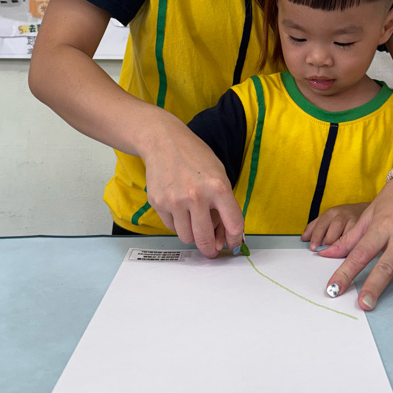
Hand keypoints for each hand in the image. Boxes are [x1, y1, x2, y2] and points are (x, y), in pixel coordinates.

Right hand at [142, 122, 244, 258]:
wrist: (164, 142)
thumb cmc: (195, 157)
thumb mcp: (219, 175)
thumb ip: (224, 204)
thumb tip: (222, 236)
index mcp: (218, 187)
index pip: (233, 224)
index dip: (235, 239)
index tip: (233, 244)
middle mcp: (196, 196)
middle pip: (205, 239)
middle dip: (210, 250)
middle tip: (211, 251)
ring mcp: (175, 201)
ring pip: (187, 237)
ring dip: (192, 234)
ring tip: (193, 218)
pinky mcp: (158, 203)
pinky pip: (171, 227)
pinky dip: (178, 223)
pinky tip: (179, 207)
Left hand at [301, 203, 368, 250]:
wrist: (363, 210)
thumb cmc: (342, 217)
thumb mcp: (327, 218)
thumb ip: (314, 227)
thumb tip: (304, 238)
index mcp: (331, 213)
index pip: (321, 224)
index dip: (316, 237)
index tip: (313, 248)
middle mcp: (342, 215)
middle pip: (334, 228)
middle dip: (328, 242)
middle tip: (324, 252)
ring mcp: (354, 220)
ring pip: (347, 233)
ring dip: (341, 245)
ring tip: (335, 254)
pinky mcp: (365, 227)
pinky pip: (358, 237)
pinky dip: (353, 245)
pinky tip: (349, 252)